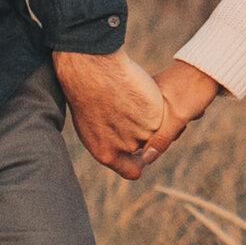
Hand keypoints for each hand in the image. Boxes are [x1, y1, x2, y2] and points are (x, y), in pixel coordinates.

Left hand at [53, 46, 169, 179]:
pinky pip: (160, 114)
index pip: (133, 171)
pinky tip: (139, 92)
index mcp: (106, 155)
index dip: (137, 160)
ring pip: (154, 129)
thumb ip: (108, 142)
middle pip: (143, 144)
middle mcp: (126, 149)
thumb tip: (120, 146)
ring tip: (132, 99)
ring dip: (149, 117)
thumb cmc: (85, 96)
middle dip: (141, 131)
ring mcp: (143, 134)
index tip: (137, 149)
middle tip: (130, 110)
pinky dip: (153, 104)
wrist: (93, 73)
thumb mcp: (90, 127)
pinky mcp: (155, 118)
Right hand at [134, 59, 225, 170]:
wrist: (214, 66)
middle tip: (183, 121)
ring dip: (179, 123)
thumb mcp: (177, 118)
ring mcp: (155, 92)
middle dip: (170, 131)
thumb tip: (145, 160)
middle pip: (150, 127)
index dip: (154, 138)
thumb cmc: (193, 90)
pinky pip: (171, 111)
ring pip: (163, 120)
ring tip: (190, 112)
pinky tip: (194, 109)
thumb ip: (160, 139)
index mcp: (141, 99)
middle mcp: (144, 95)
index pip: (138, 130)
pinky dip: (183, 115)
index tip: (172, 131)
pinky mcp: (167, 91)